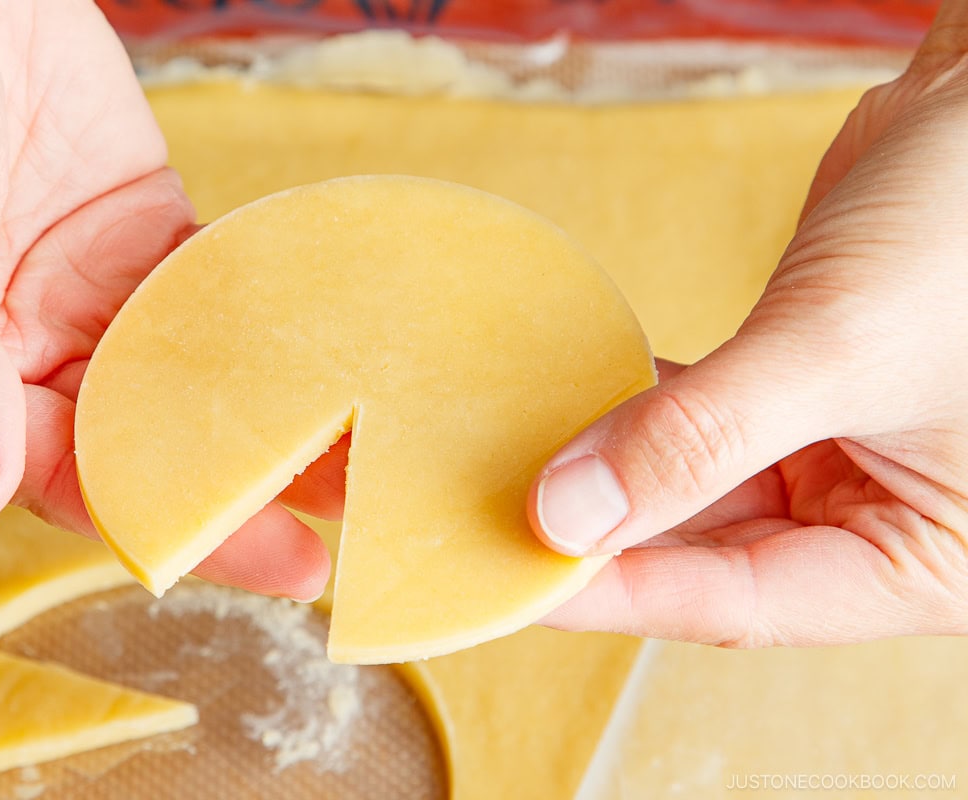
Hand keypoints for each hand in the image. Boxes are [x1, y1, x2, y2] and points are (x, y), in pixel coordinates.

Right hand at [0, 0, 328, 600]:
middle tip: (326, 547)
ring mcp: (79, 294)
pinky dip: (264, 331)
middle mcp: (6, 351)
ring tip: (353, 466)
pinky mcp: (135, 235)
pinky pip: (206, 297)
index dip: (158, 521)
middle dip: (228, 492)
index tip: (258, 558)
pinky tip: (326, 366)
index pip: (51, 473)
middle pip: (130, 444)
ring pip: (179, 381)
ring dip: (260, 422)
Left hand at [527, 8, 967, 645]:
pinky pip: (696, 427)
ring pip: (693, 493)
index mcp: (922, 561)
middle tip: (487, 527)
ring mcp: (830, 459)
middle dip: (601, 538)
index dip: (618, 592)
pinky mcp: (792, 399)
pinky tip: (567, 408)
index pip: (739, 602)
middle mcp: (877, 523)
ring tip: (507, 473)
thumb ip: (701, 435)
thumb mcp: (836, 347)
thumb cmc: (967, 230)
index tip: (512, 580)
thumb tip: (566, 512)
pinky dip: (634, 416)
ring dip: (608, 478)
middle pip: (706, 557)